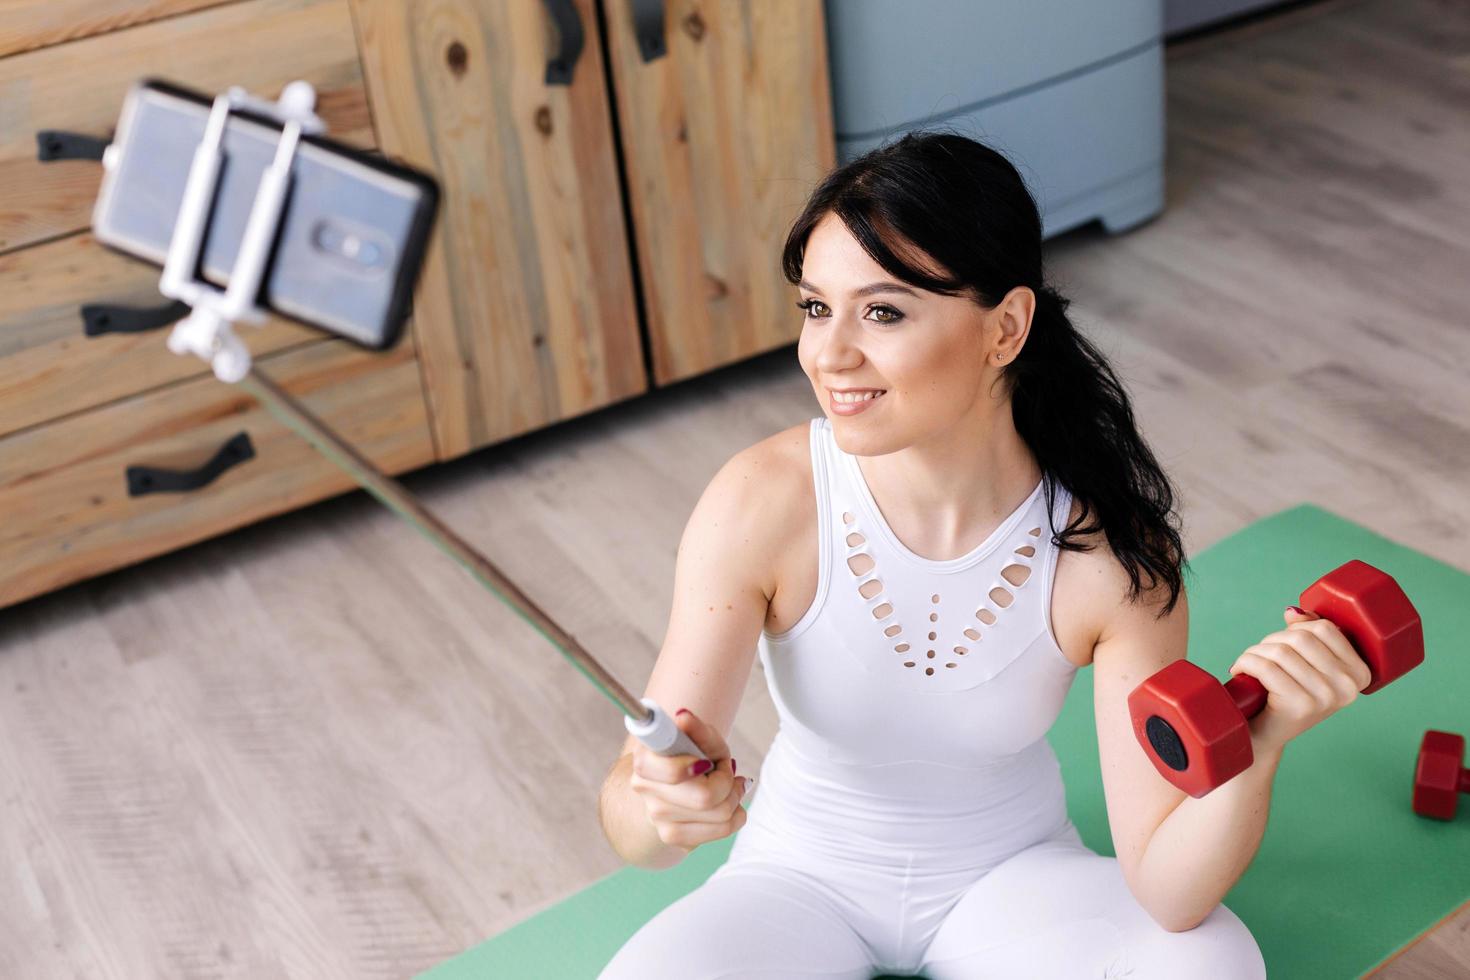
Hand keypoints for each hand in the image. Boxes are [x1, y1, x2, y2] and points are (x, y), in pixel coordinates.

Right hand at [628, 707, 749, 853]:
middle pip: (706, 798)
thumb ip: (695, 728)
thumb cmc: (689, 756)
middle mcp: (646, 793)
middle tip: (724, 772)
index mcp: (645, 762)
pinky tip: (725, 805)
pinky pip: (722, 831)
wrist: (672, 786)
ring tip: (726, 787)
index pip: (674, 773)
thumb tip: (683, 716)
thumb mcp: (698, 739)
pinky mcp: (674, 838)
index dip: (696, 767)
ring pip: (720, 816)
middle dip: (727, 783)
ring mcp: (658, 820)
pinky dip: (734, 817)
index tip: (705, 762)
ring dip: (734, 799)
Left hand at [1226, 606, 1373, 758]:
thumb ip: (1306, 634)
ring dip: (1255, 652)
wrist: (1264, 736)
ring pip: (1281, 651)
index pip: (1325, 628)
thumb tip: (1292, 612)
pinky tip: (1240, 671)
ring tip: (1248, 665)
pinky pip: (1266, 668)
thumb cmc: (1283, 695)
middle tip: (1259, 656)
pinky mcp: (1301, 706)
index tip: (1280, 644)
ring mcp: (1327, 697)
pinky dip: (1246, 663)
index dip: (1295, 629)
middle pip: (1301, 637)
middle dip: (1271, 640)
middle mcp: (1349, 686)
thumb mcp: (1304, 664)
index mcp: (1359, 673)